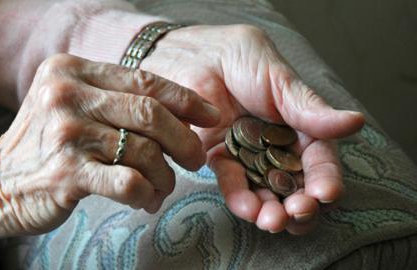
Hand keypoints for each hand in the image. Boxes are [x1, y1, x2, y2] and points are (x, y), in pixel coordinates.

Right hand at [0, 54, 219, 239]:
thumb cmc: (46, 144)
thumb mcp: (73, 105)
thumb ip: (116, 100)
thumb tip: (182, 114)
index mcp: (73, 71)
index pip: (144, 80)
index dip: (185, 99)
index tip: (211, 115)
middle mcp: (67, 95)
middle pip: (150, 113)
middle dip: (185, 140)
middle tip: (195, 159)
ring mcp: (66, 134)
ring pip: (145, 151)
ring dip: (165, 175)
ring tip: (162, 186)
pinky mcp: (66, 173)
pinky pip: (129, 182)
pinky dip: (147, 193)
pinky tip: (144, 199)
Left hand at [141, 25, 364, 233]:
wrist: (195, 56)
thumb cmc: (241, 59)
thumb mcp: (279, 80)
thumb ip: (309, 108)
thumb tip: (355, 122)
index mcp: (300, 128)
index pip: (319, 160)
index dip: (325, 179)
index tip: (325, 193)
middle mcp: (277, 147)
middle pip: (295, 186)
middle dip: (300, 206)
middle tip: (297, 213)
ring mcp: (249, 157)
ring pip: (266, 192)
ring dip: (272, 211)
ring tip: (272, 221)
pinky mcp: (220, 159)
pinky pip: (232, 183)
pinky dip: (241, 199)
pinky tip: (248, 208)